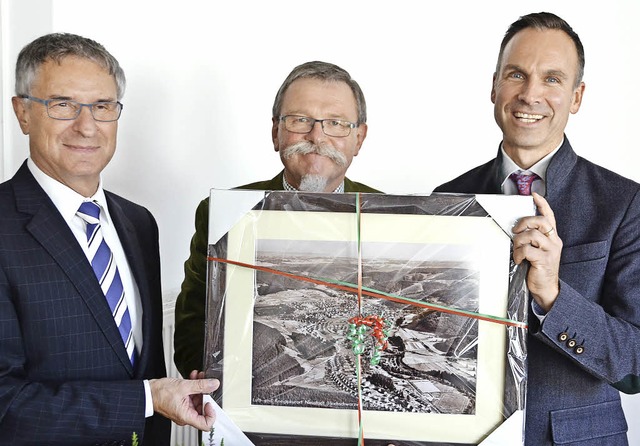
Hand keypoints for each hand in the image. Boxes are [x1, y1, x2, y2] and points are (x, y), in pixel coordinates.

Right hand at [149, 375, 218, 430]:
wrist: (149, 391)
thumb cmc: (160, 393)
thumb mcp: (184, 386)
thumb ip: (201, 385)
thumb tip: (214, 384)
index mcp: (186, 416)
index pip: (206, 424)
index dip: (211, 413)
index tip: (210, 401)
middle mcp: (186, 415)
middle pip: (203, 409)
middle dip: (205, 394)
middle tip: (205, 383)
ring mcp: (184, 409)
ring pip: (198, 400)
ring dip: (200, 387)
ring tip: (199, 376)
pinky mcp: (182, 402)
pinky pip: (192, 396)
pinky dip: (194, 387)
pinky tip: (194, 377)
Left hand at [512, 193, 561, 311]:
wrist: (546, 289)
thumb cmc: (538, 269)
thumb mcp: (537, 251)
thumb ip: (532, 239)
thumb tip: (516, 229)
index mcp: (552, 237)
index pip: (549, 216)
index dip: (542, 204)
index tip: (534, 195)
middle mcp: (554, 241)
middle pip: (540, 221)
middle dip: (525, 222)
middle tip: (515, 230)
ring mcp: (550, 251)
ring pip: (532, 235)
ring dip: (519, 241)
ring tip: (517, 250)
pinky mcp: (544, 260)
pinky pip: (527, 250)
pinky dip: (519, 253)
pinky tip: (519, 260)